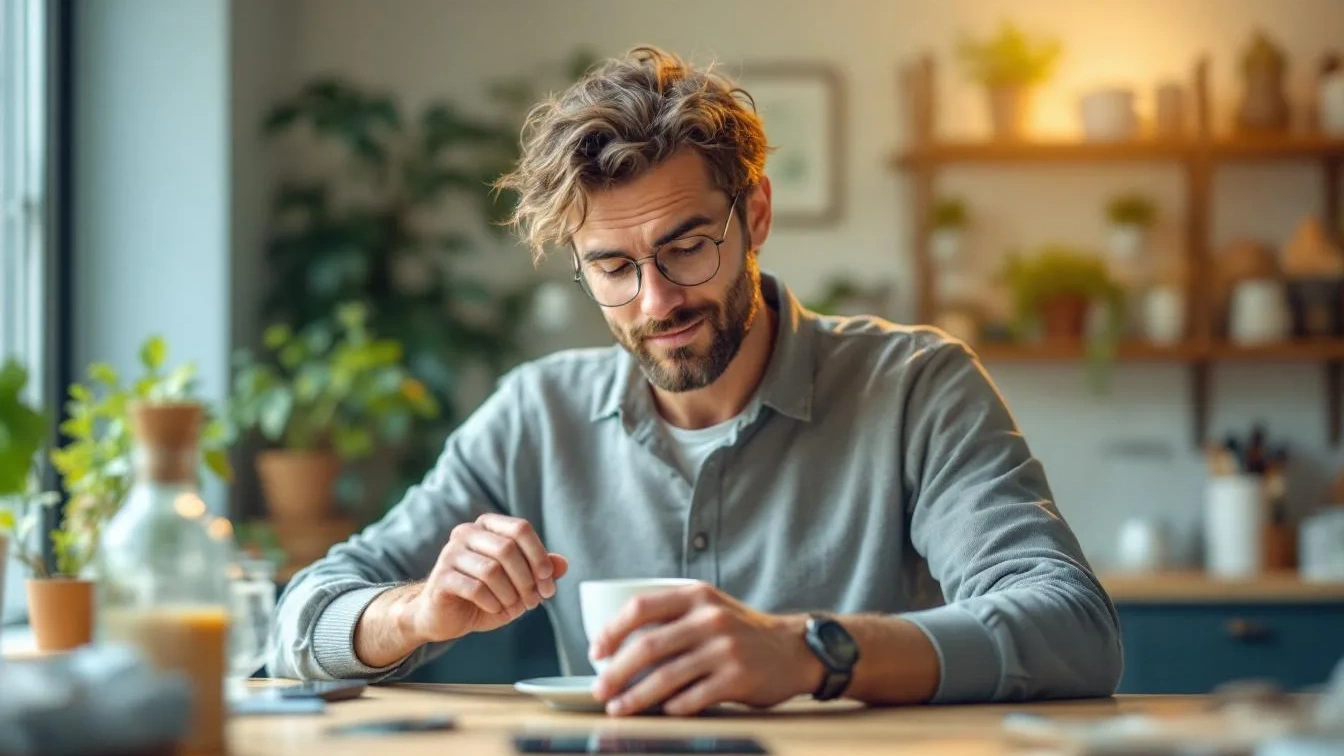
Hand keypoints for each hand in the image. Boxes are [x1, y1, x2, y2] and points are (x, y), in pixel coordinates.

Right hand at [402, 514, 567, 643]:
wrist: (443, 616)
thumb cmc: (484, 596)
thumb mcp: (518, 584)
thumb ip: (540, 571)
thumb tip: (563, 564)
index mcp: (487, 526)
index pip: (520, 528)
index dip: (539, 556)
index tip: (547, 582)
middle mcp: (467, 532)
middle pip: (507, 548)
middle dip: (526, 580)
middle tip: (534, 602)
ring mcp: (450, 553)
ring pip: (492, 570)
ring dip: (510, 594)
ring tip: (514, 608)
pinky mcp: (441, 577)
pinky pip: (475, 588)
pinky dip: (492, 603)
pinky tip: (495, 609)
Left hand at [587, 583, 823, 715]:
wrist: (793, 650)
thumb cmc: (741, 632)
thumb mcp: (710, 609)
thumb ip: (673, 618)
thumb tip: (620, 646)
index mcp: (696, 596)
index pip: (641, 607)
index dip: (612, 630)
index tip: (596, 652)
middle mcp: (710, 619)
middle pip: (648, 646)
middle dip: (616, 671)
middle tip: (599, 688)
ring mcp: (725, 649)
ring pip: (666, 677)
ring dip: (636, 697)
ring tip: (618, 708)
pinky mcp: (737, 678)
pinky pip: (692, 698)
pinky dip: (671, 709)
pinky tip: (661, 714)